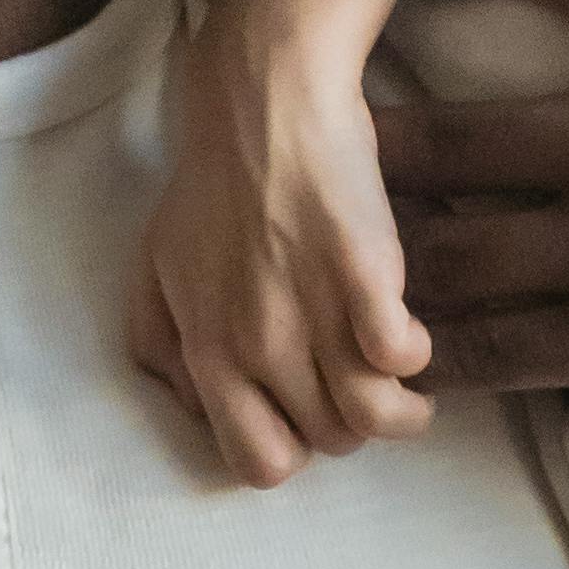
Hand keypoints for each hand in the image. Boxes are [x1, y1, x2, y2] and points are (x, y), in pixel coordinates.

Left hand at [128, 0, 434, 483]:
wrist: (261, 104)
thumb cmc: (210, 186)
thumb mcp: (155, 272)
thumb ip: (163, 350)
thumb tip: (196, 407)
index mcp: (205, 351)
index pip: (258, 464)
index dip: (290, 446)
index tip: (303, 412)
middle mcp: (256, 345)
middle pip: (329, 443)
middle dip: (347, 421)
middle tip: (356, 377)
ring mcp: (312, 312)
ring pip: (374, 419)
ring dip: (400, 404)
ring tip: (401, 371)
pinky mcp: (365, 275)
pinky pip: (403, 359)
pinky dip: (413, 354)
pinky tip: (406, 326)